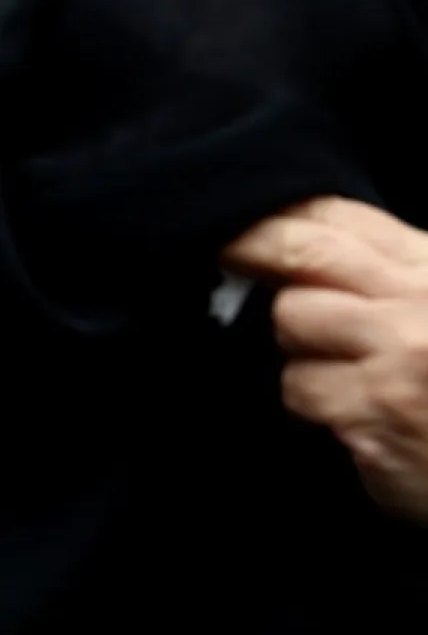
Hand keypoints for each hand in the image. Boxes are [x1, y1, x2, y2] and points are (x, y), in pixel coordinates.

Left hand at [223, 197, 427, 522]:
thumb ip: (391, 279)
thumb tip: (305, 255)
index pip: (343, 220)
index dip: (282, 217)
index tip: (242, 221)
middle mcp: (417, 305)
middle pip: (304, 253)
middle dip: (253, 248)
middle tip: (226, 251)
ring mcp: (397, 358)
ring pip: (292, 321)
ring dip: (301, 348)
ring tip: (342, 372)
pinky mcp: (374, 414)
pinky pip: (301, 389)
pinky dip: (316, 404)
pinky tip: (353, 417)